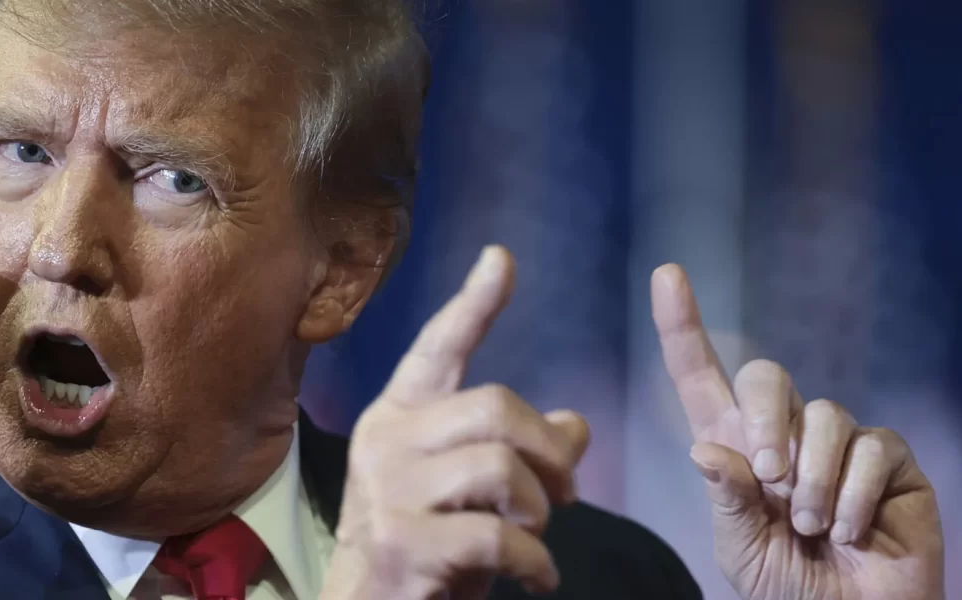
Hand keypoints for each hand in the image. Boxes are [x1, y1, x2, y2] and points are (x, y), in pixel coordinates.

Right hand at [321, 246, 590, 599]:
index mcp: (399, 416)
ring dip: (542, 508)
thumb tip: (576, 424)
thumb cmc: (427, 550)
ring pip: (499, 466)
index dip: (473, 304)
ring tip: (541, 536)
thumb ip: (520, 453)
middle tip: (570, 494)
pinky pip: (497, 535)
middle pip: (495, 407)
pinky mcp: (400, 544)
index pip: (438, 347)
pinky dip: (535, 561)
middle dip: (550, 451)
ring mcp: (387, 491)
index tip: (501, 259)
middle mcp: (385, 441)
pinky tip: (539, 578)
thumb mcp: (476, 495)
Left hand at [651, 265, 943, 599]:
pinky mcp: (892, 461)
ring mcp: (843, 442)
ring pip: (825, 415)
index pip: (702, 377)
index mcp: (735, 449)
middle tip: (770, 478)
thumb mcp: (742, 551)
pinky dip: (854, 494)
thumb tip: (707, 450)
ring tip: (814, 529)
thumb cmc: (791, 590)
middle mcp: (788, 434)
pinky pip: (872, 447)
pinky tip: (852, 532)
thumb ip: (727, 500)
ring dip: (814, 480)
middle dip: (765, 419)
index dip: (683, 326)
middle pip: (767, 376)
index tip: (667, 274)